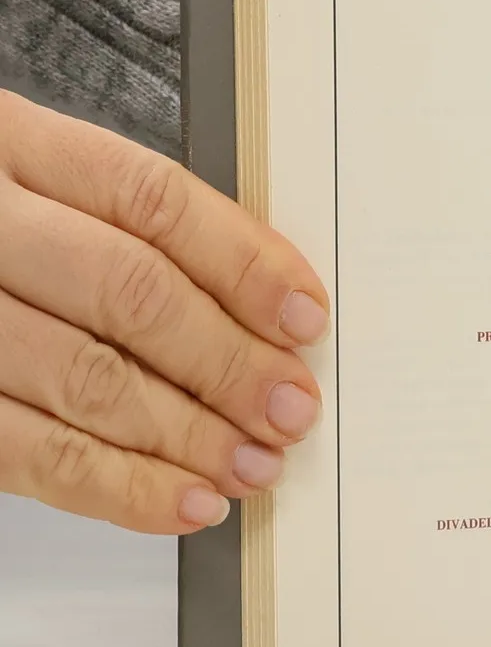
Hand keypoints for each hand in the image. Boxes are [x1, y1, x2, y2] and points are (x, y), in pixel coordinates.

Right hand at [0, 92, 328, 533]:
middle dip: (228, 362)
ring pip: (85, 378)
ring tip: (252, 464)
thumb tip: (261, 314)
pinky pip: (29, 452)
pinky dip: (118, 487)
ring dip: (187, 435)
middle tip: (290, 409)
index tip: (304, 318)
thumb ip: (122, 231)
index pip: (153, 201)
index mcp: (9, 145)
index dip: (243, 263)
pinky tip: (182, 501)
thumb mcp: (28, 188)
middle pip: (131, 292)